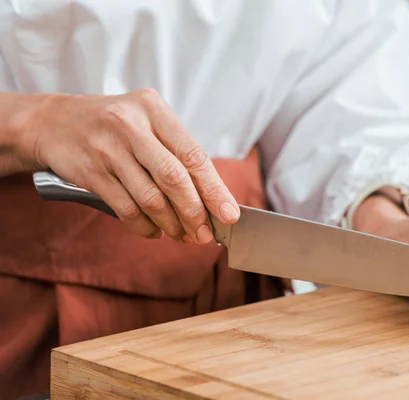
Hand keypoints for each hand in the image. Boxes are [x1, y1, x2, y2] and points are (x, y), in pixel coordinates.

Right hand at [15, 89, 238, 243]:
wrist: (54, 122)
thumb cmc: (114, 126)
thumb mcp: (147, 122)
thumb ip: (177, 152)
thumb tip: (212, 197)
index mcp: (154, 109)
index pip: (193, 154)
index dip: (214, 189)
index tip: (229, 214)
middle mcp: (131, 125)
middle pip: (174, 178)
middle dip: (195, 212)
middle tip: (206, 234)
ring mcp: (108, 148)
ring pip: (150, 197)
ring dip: (171, 223)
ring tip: (182, 235)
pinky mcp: (90, 172)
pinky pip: (125, 208)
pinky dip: (144, 225)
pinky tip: (155, 230)